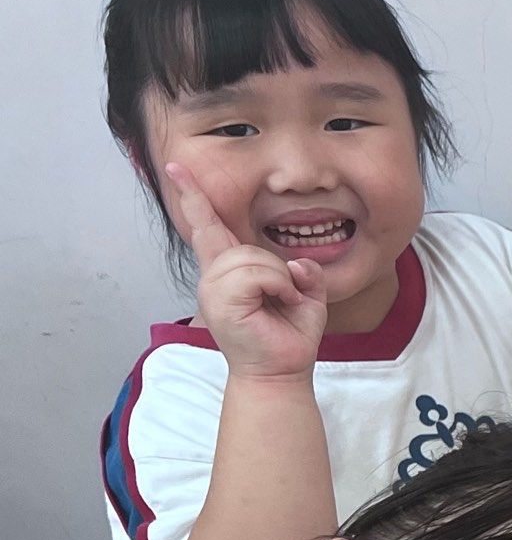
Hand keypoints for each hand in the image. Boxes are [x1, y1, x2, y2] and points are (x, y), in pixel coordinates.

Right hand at [164, 161, 325, 377]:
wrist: (281, 373)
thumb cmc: (289, 336)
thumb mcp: (306, 295)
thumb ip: (303, 271)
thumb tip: (296, 263)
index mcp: (228, 272)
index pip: (208, 227)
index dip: (194, 196)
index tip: (177, 166)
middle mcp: (213, 277)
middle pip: (237, 242)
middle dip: (273, 265)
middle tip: (285, 296)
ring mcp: (212, 289)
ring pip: (250, 257)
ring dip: (279, 278)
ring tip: (282, 301)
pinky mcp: (220, 301)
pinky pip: (255, 272)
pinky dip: (277, 285)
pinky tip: (280, 302)